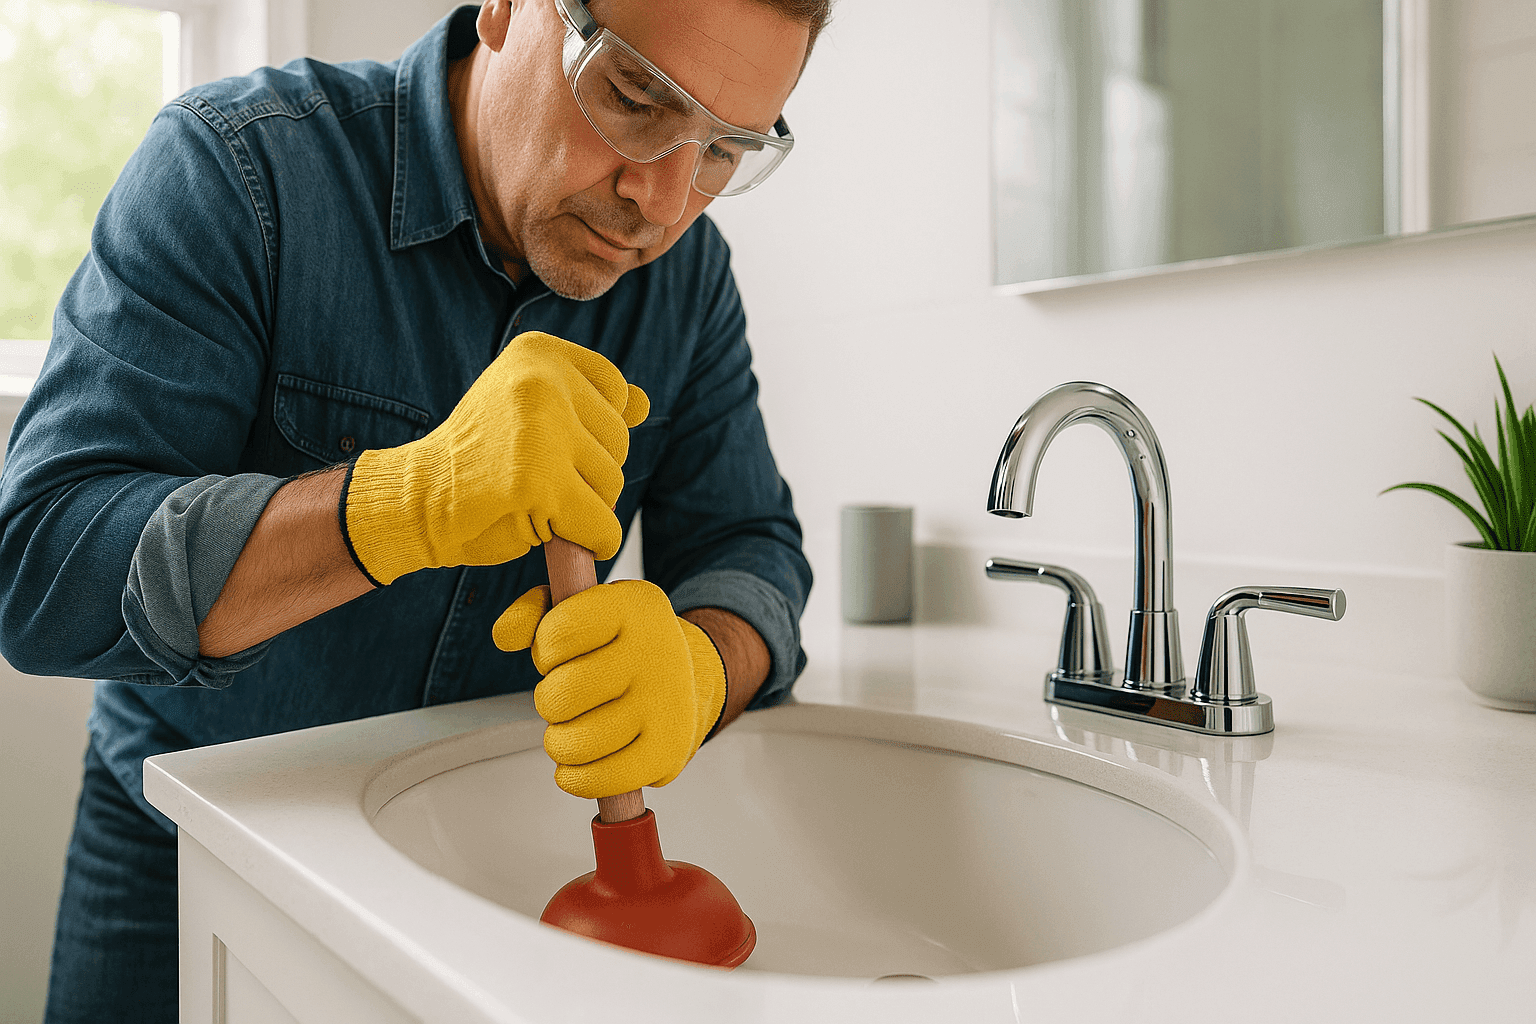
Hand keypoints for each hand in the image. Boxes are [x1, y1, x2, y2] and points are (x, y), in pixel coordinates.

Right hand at [340, 332, 648, 583]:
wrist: (418, 500)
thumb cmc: (479, 458)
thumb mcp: (530, 410)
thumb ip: (590, 403)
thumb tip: (645, 402)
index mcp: (539, 352)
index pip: (617, 392)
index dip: (592, 430)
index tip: (544, 442)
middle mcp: (541, 382)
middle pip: (620, 441)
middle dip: (588, 471)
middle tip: (531, 475)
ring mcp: (541, 434)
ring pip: (614, 484)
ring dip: (583, 505)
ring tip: (530, 497)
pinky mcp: (540, 487)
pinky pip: (603, 526)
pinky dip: (590, 541)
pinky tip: (554, 532)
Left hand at [492, 580, 726, 798]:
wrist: (689, 676)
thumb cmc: (621, 645)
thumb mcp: (583, 609)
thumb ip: (535, 612)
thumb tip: (505, 635)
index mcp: (635, 607)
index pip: (560, 632)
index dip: (545, 651)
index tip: (558, 655)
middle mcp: (657, 651)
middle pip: (563, 693)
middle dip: (550, 700)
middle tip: (564, 698)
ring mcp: (666, 704)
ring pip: (576, 741)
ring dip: (559, 741)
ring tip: (572, 730)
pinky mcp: (668, 752)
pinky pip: (602, 779)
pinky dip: (577, 777)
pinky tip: (578, 763)